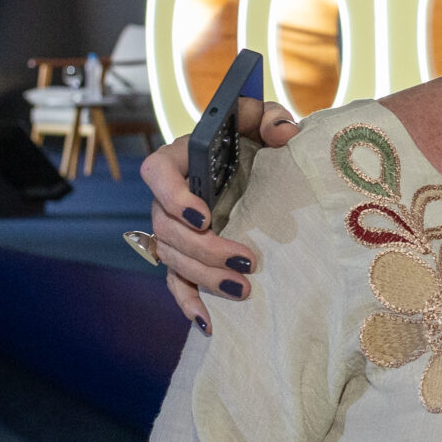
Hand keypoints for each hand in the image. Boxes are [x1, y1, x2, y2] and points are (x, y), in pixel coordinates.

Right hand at [142, 98, 297, 331]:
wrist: (253, 164)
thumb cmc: (250, 136)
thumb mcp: (260, 120)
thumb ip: (270, 118)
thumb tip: (285, 133)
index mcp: (179, 159)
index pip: (156, 174)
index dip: (173, 198)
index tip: (205, 217)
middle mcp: (169, 199)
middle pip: (167, 230)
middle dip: (204, 251)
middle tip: (246, 262)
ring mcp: (175, 231)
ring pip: (173, 261)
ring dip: (205, 279)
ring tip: (244, 290)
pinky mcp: (188, 256)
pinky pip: (177, 284)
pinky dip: (190, 304)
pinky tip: (209, 323)